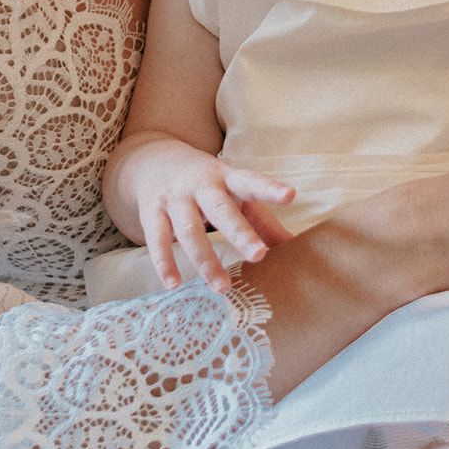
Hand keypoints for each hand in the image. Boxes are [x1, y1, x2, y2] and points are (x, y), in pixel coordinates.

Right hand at [127, 138, 294, 292]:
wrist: (153, 160)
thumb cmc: (207, 184)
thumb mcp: (234, 194)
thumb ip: (263, 222)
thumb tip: (296, 249)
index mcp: (227, 178)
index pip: (251, 182)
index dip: (270, 188)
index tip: (290, 195)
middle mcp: (201, 185)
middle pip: (221, 209)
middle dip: (239, 232)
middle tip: (259, 255)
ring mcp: (174, 197)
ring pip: (189, 230)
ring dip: (205, 260)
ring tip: (222, 287)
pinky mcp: (151, 211)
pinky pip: (157, 238)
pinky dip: (164, 261)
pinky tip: (173, 283)